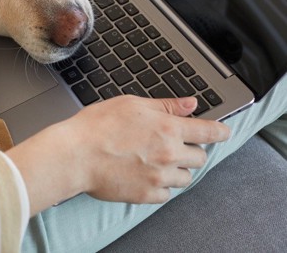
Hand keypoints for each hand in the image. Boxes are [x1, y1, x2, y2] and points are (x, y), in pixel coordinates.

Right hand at [6, 96, 230, 214]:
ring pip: (184, 178)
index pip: (208, 131)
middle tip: (171, 147)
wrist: (75, 155)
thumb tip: (190, 104)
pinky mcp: (147, 195)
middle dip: (190, 151)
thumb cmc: (97, 126)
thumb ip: (165, 106)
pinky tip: (142, 175)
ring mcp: (159, 177)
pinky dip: (159, 187)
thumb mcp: (131, 105)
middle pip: (200, 157)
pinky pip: (166, 195)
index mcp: (167, 128)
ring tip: (153, 162)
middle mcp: (169, 154)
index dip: (220, 132)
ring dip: (175, 170)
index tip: (224, 133)